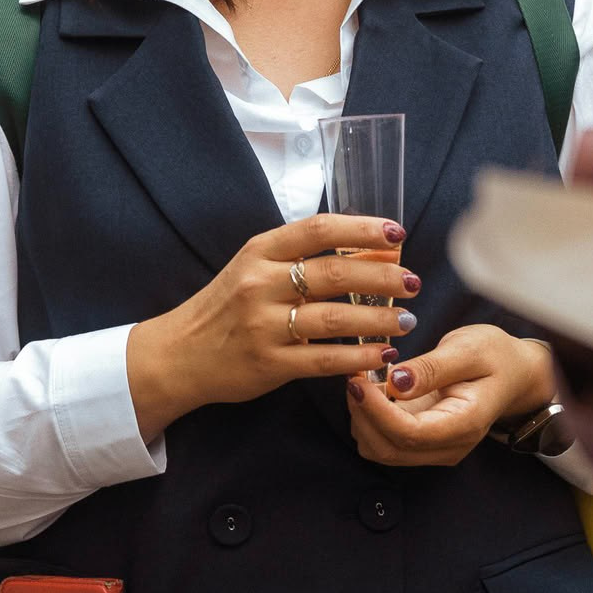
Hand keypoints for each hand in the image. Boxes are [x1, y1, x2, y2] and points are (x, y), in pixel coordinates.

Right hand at [126, 213, 418, 439]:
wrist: (179, 353)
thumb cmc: (227, 306)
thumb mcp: (255, 268)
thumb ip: (301, 258)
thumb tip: (368, 252)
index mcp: (260, 251)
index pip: (319, 229)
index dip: (363, 229)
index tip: (397, 234)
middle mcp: (261, 283)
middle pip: (333, 273)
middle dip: (382, 277)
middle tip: (413, 282)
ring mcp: (263, 325)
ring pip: (334, 318)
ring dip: (378, 320)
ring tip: (407, 320)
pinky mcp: (268, 363)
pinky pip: (324, 359)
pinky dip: (358, 357)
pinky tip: (382, 355)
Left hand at [344, 324, 556, 468]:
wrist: (515, 373)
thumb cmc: (497, 357)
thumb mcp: (469, 349)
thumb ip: (432, 368)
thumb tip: (396, 383)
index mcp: (464, 424)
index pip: (408, 434)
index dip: (376, 411)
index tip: (358, 381)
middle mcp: (449, 446)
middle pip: (388, 449)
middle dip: (363, 415)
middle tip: (355, 376)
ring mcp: (434, 448)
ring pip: (380, 449)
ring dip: (362, 418)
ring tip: (364, 380)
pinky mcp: (422, 442)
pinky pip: (383, 440)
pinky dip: (369, 418)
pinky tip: (372, 389)